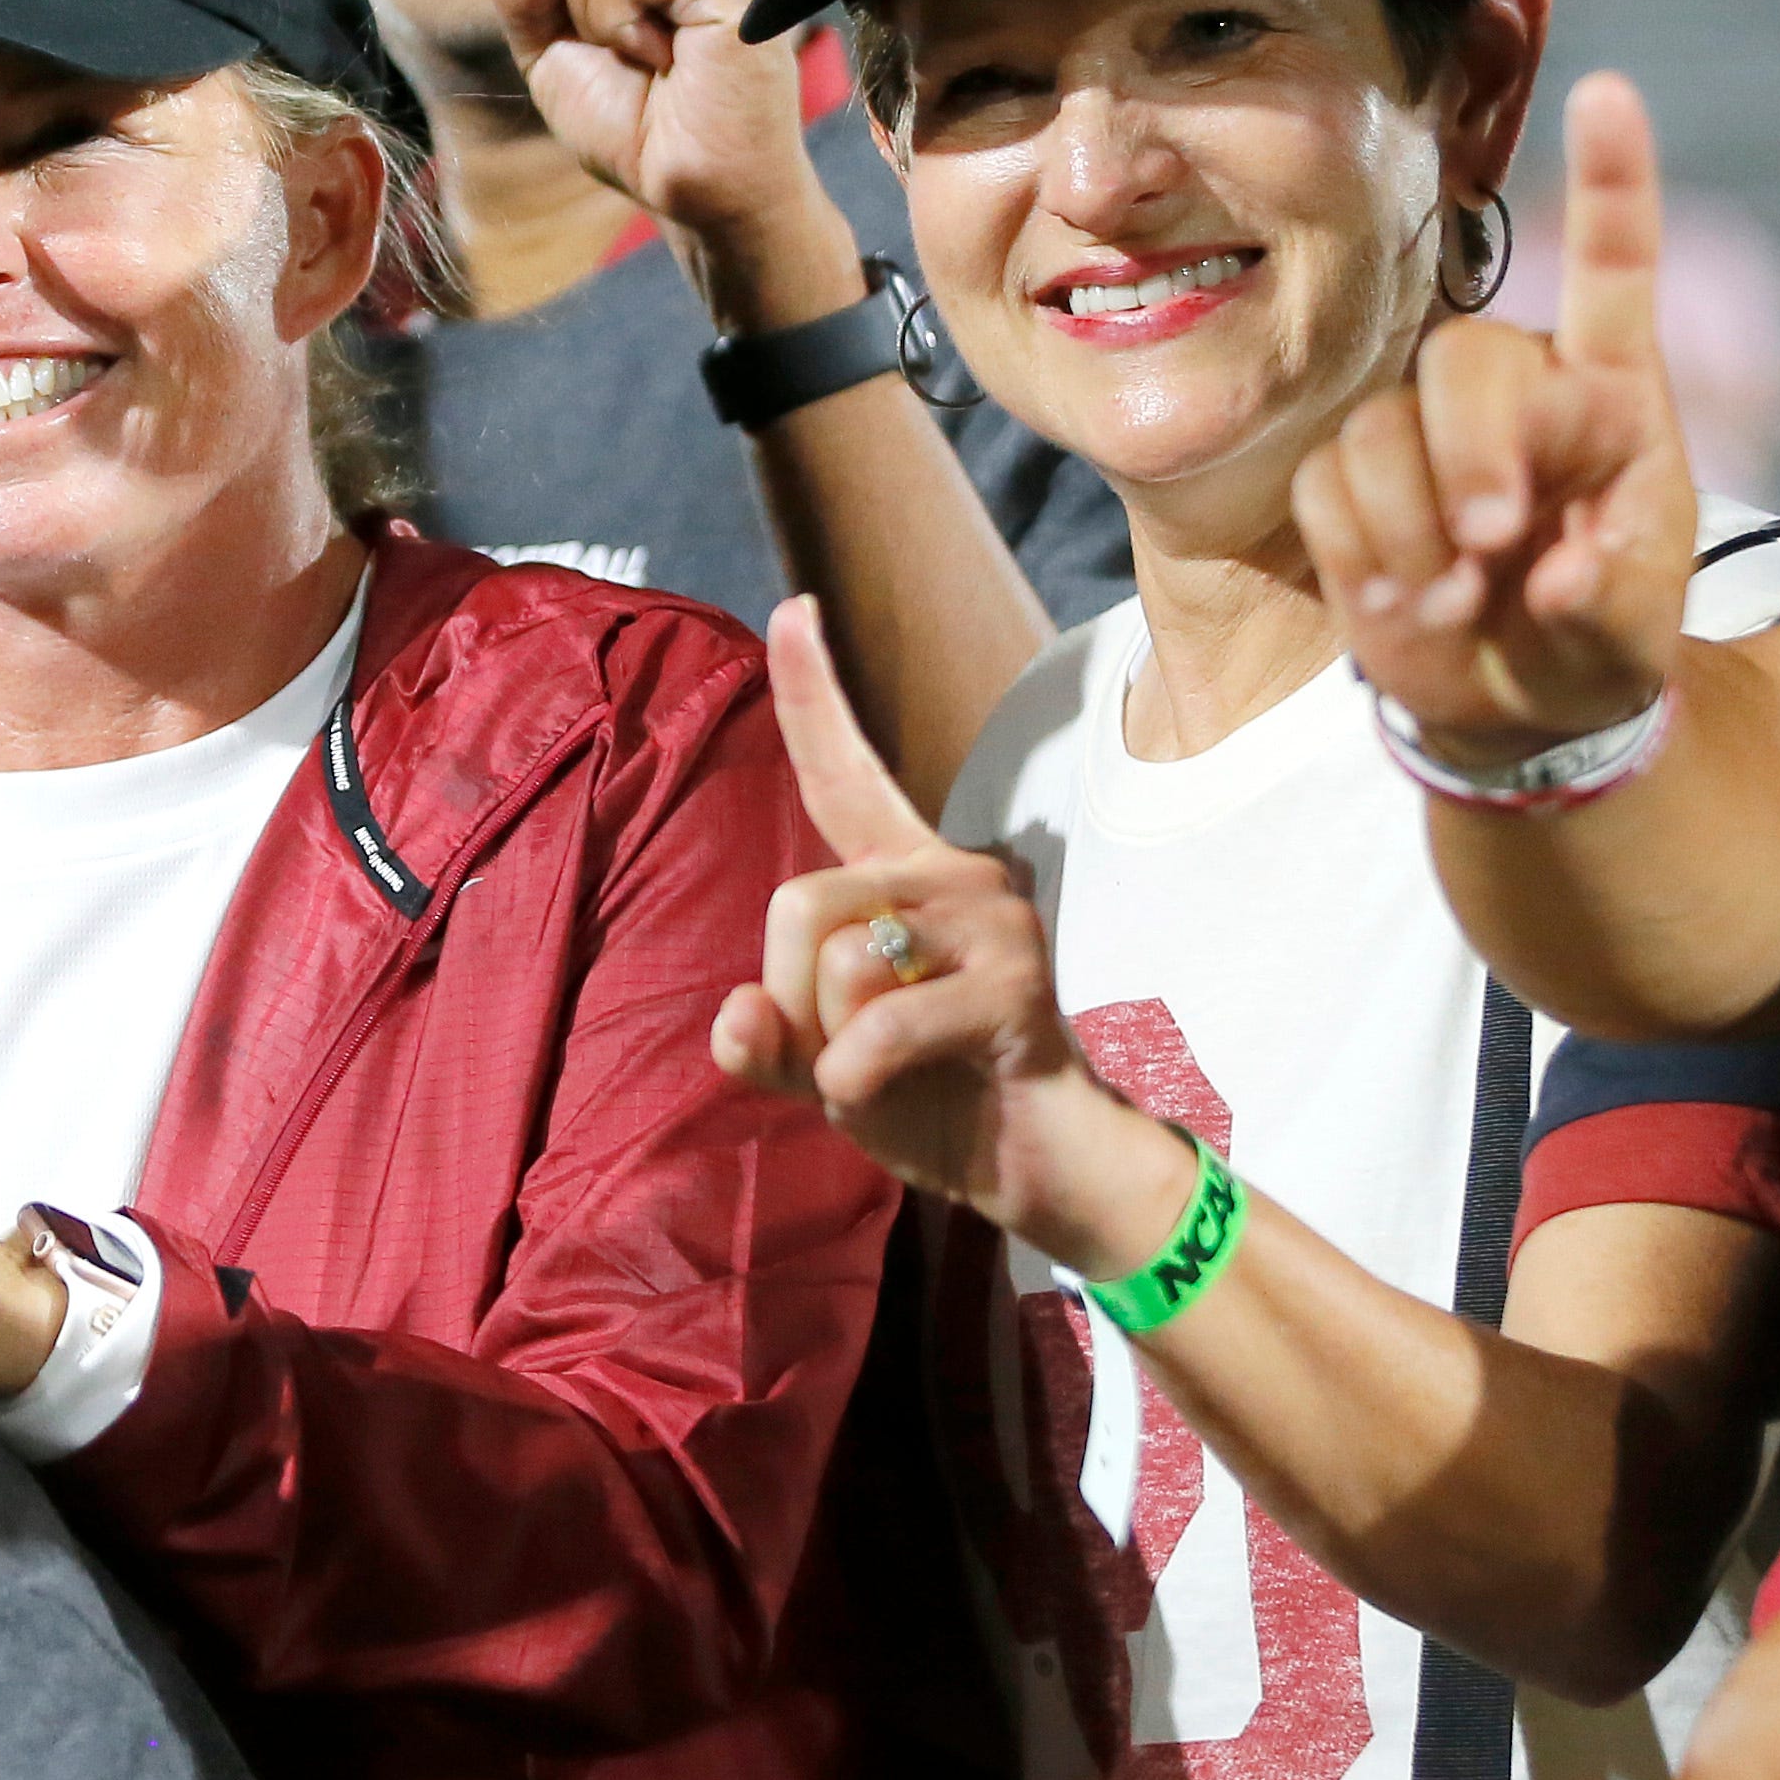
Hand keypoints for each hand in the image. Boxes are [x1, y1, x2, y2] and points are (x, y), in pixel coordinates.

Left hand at [708, 601, 1193, 1262]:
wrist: (1045, 1173)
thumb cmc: (937, 1102)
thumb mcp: (827, 1071)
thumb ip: (767, 1042)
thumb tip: (734, 1013)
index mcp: (908, 879)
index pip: (846, 774)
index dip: (812, 693)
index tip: (792, 606)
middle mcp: (958, 877)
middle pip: (797, 903)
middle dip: (788, 1000)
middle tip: (841, 1056)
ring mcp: (996, 923)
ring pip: (832, 963)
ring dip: (830, 1049)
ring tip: (890, 1077)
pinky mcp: (1017, 986)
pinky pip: (876, 1029)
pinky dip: (855, 1084)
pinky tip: (896, 1099)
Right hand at [1294, 75, 1697, 765]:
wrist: (1510, 707)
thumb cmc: (1593, 652)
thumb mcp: (1629, 642)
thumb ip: (1604, 601)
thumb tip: (1553, 572)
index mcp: (1613, 401)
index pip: (1614, 271)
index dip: (1613, 181)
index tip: (1612, 92)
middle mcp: (1515, 393)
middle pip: (1466, 358)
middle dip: (1471, 451)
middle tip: (1493, 545)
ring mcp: (1422, 431)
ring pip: (1381, 431)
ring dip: (1409, 527)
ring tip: (1451, 606)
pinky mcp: (1350, 477)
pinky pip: (1328, 486)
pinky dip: (1362, 554)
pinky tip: (1406, 606)